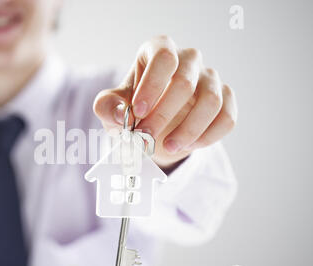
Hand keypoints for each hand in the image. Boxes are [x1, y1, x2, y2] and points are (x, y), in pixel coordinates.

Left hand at [93, 35, 236, 168]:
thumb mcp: (112, 108)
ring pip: (211, 101)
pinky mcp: (225, 100)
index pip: (163, 57)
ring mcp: (210, 79)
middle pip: (185, 81)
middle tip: (146, 137)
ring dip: (189, 130)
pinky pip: (227, 118)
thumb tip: (121, 112)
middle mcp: (188, 59)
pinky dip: (208, 136)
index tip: (138, 112)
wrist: (155, 127)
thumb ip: (107, 107)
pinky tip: (188, 146)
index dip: (152, 85)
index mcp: (159, 50)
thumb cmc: (133, 109)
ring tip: (168, 147)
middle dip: (163, 114)